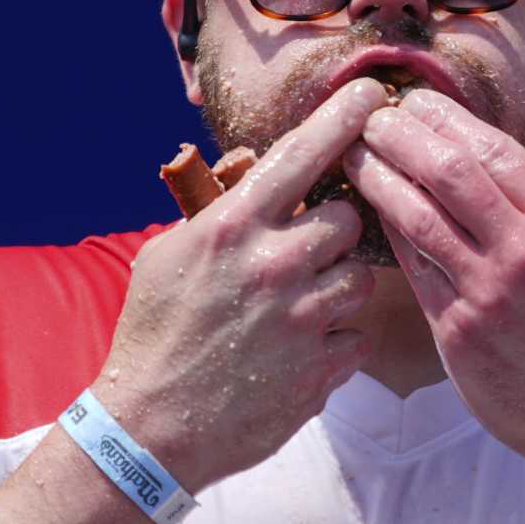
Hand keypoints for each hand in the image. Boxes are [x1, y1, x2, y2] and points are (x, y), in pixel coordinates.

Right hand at [94, 78, 393, 490]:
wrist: (149, 428)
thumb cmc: (154, 333)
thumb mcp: (168, 255)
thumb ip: (220, 210)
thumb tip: (258, 167)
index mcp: (233, 228)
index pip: (303, 154)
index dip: (343, 118)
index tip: (375, 94)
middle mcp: (273, 265)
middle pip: (349, 220)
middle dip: (336, 231)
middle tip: (307, 252)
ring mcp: (302, 319)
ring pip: (359, 279)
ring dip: (336, 288)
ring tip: (295, 309)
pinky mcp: (320, 369)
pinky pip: (356, 337)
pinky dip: (335, 342)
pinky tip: (297, 352)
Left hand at [342, 89, 524, 479]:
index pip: (492, 148)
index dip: (444, 117)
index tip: (416, 101)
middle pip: (445, 171)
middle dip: (401, 134)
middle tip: (372, 116)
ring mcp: (488, 294)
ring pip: (417, 218)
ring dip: (379, 178)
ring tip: (353, 155)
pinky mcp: (460, 336)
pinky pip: (415, 272)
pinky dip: (391, 236)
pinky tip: (373, 215)